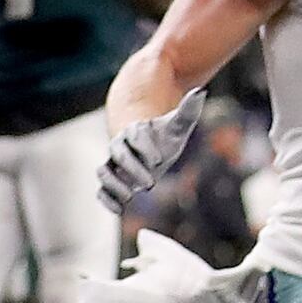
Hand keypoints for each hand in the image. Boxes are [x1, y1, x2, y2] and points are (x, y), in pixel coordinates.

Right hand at [97, 89, 201, 210]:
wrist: (152, 148)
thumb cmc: (165, 137)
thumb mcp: (178, 126)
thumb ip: (187, 111)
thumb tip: (200, 92)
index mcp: (135, 131)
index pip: (135, 136)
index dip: (145, 147)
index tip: (159, 159)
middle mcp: (119, 146)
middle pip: (119, 155)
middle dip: (133, 169)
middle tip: (151, 183)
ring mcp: (113, 164)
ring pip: (103, 172)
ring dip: (115, 185)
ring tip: (131, 197)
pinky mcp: (112, 180)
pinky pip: (101, 190)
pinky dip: (106, 200)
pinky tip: (119, 210)